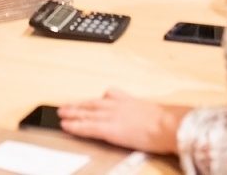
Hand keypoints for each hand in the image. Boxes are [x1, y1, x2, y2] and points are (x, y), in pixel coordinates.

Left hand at [58, 90, 189, 154]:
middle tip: (64, 106)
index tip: (86, 102)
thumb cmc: (164, 121)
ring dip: (72, 113)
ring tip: (61, 114)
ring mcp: (110, 116)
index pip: (105, 97)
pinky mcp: (108, 129)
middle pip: (91, 104)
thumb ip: (140, 111)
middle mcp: (115, 105)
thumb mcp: (150, 111)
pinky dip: (75, 126)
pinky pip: (87, 127)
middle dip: (77, 105)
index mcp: (126, 100)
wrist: (166, 124)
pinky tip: (66, 126)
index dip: (93, 101)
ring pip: (85, 114)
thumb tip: (142, 118)